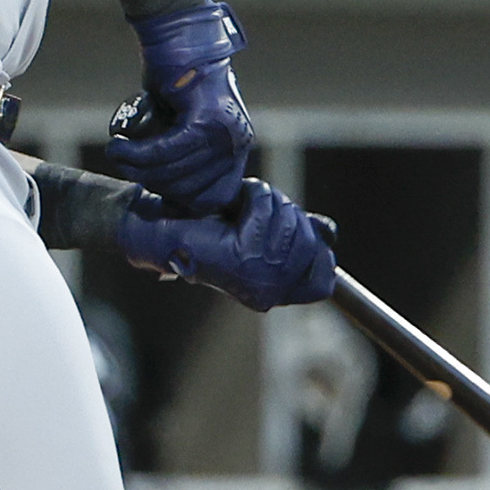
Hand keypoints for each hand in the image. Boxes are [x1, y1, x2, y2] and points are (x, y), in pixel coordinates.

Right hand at [103, 0, 254, 215]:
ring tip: (118, 154)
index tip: (153, 191)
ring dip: (136, 167)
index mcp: (238, 148)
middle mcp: (238, 142)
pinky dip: (138, 153)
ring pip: (173, 170)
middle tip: (127, 165)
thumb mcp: (186, 125)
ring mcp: (225, 131)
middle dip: (151, 183)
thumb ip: (185, 154)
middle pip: (188, 190)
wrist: (178, 37)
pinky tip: (119, 147)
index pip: (214, 198)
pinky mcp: (205, 117)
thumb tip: (164, 188)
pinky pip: (166, 150)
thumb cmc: (177, 80)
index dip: (180, 202)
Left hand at [116, 179, 339, 312]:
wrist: (160, 227)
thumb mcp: (260, 229)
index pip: (324, 282)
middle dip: (285, 212)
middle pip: (310, 241)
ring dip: (265, 200)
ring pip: (288, 220)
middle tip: (251, 209)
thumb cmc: (205, 228)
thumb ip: (296, 232)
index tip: (284, 227)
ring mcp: (256, 279)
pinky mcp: (240, 258)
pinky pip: (265, 210)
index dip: (314, 248)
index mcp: (274, 294)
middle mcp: (269, 293)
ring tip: (239, 206)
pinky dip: (251, 195)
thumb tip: (330, 232)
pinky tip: (233, 203)